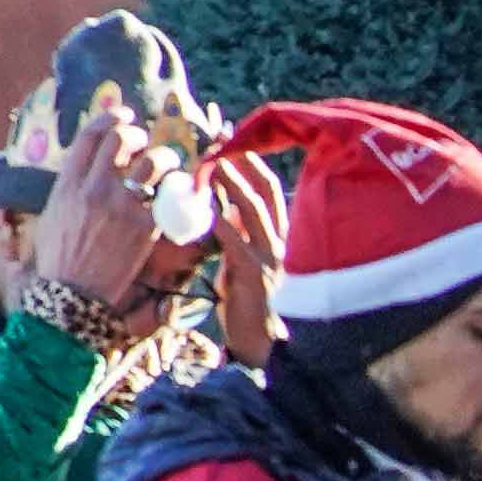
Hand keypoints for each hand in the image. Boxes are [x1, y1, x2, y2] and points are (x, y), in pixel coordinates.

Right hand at [29, 96, 170, 311]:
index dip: (109, 118)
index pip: (91, 136)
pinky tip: (180, 193)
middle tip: (145, 140)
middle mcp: (94, 188)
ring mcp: (122, 206)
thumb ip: (70, 187)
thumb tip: (85, 169)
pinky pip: (169, 197)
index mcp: (68, 183)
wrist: (72, 295)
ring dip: (165, 157)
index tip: (123, 114)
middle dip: (138, 132)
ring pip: (153, 162)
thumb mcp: (53, 215)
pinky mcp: (146, 226)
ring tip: (167, 164)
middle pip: (122, 140)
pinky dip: (177, 191)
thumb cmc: (59, 259)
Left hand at [187, 147, 285, 366]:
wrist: (257, 341)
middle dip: (242, 163)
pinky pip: (236, 241)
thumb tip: (217, 201)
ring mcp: (269, 257)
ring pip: (252, 210)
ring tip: (214, 163)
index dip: (250, 161)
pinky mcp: (254, 274)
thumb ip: (235, 229)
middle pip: (264, 191)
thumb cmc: (244, 298)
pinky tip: (203, 209)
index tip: (229, 139)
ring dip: (232, 184)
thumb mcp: (240, 256)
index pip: (268, 187)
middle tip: (219, 141)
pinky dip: (220, 221)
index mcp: (276, 234)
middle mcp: (278, 241)